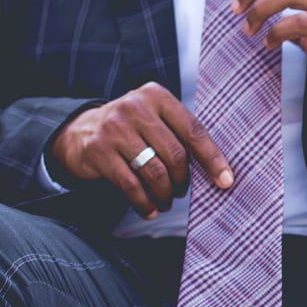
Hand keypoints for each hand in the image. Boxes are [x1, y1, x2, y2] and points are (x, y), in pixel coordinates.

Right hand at [49, 82, 232, 218]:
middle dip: (183, 180)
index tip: (226, 181)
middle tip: (181, 192)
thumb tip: (219, 170)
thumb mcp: (155, 118)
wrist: (80, 131)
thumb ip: (180, 134)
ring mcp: (114, 128)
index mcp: (157, 96)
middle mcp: (135, 107)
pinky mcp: (98, 150)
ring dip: (165, 194)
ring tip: (167, 201)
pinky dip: (143, 202)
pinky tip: (149, 210)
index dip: (212, 159)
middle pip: (174, 155)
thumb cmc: (133, 129)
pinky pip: (130, 185)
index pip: (193, 130)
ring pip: (154, 172)